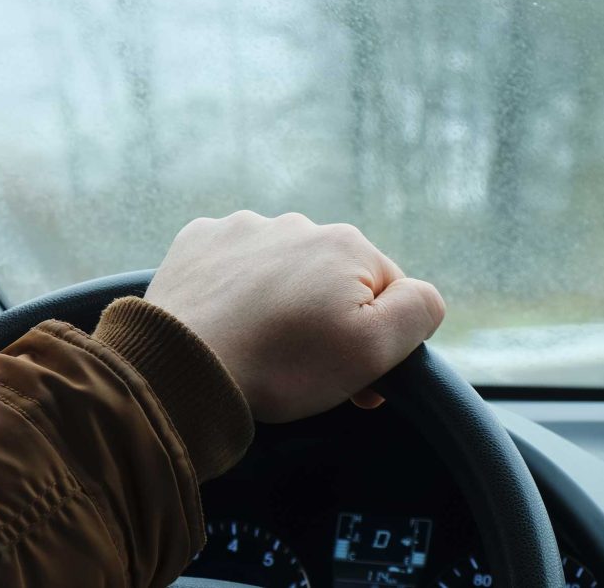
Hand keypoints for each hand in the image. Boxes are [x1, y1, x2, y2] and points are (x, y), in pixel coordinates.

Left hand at [144, 211, 444, 422]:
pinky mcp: (198, 242)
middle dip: (328, 320)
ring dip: (282, 302)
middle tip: (303, 371)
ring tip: (260, 346)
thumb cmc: (281, 365)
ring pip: (282, 270)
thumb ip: (420, 311)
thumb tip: (422, 295)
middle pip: (332, 279)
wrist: (182, 366)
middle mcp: (296, 223)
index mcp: (346, 244)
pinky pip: (233, 264)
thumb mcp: (374, 350)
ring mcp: (242, 228)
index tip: (353, 380)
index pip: (388, 292)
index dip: (377, 340)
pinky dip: (236, 289)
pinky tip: (228, 321)